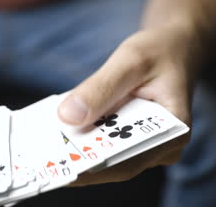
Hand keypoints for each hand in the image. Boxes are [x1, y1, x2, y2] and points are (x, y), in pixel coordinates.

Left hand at [57, 23, 198, 184]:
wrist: (172, 48)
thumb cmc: (158, 51)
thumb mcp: (129, 62)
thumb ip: (100, 88)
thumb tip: (68, 116)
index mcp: (173, 130)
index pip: (127, 160)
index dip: (92, 167)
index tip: (60, 169)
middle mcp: (160, 146)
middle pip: (113, 163)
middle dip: (77, 162)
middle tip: (42, 160)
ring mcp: (144, 144)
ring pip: (105, 156)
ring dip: (76, 152)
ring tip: (44, 150)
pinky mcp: (129, 137)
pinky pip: (103, 142)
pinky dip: (82, 138)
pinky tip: (57, 133)